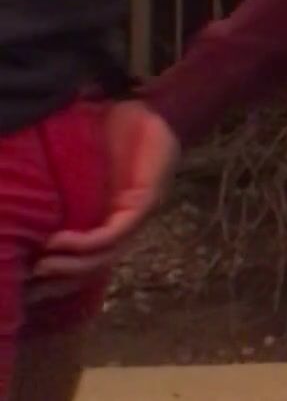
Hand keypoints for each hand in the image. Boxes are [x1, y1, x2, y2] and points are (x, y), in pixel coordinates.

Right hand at [29, 102, 180, 299]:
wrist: (153, 110)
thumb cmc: (115, 132)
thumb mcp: (83, 161)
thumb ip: (62, 177)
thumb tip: (21, 179)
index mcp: (110, 218)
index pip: (86, 260)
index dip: (59, 277)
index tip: (27, 286)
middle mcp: (124, 224)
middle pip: (92, 267)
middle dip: (60, 282)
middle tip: (28, 290)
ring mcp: (136, 217)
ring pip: (102, 257)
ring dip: (70, 267)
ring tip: (40, 268)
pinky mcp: (145, 204)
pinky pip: (113, 233)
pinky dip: (85, 243)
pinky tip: (58, 242)